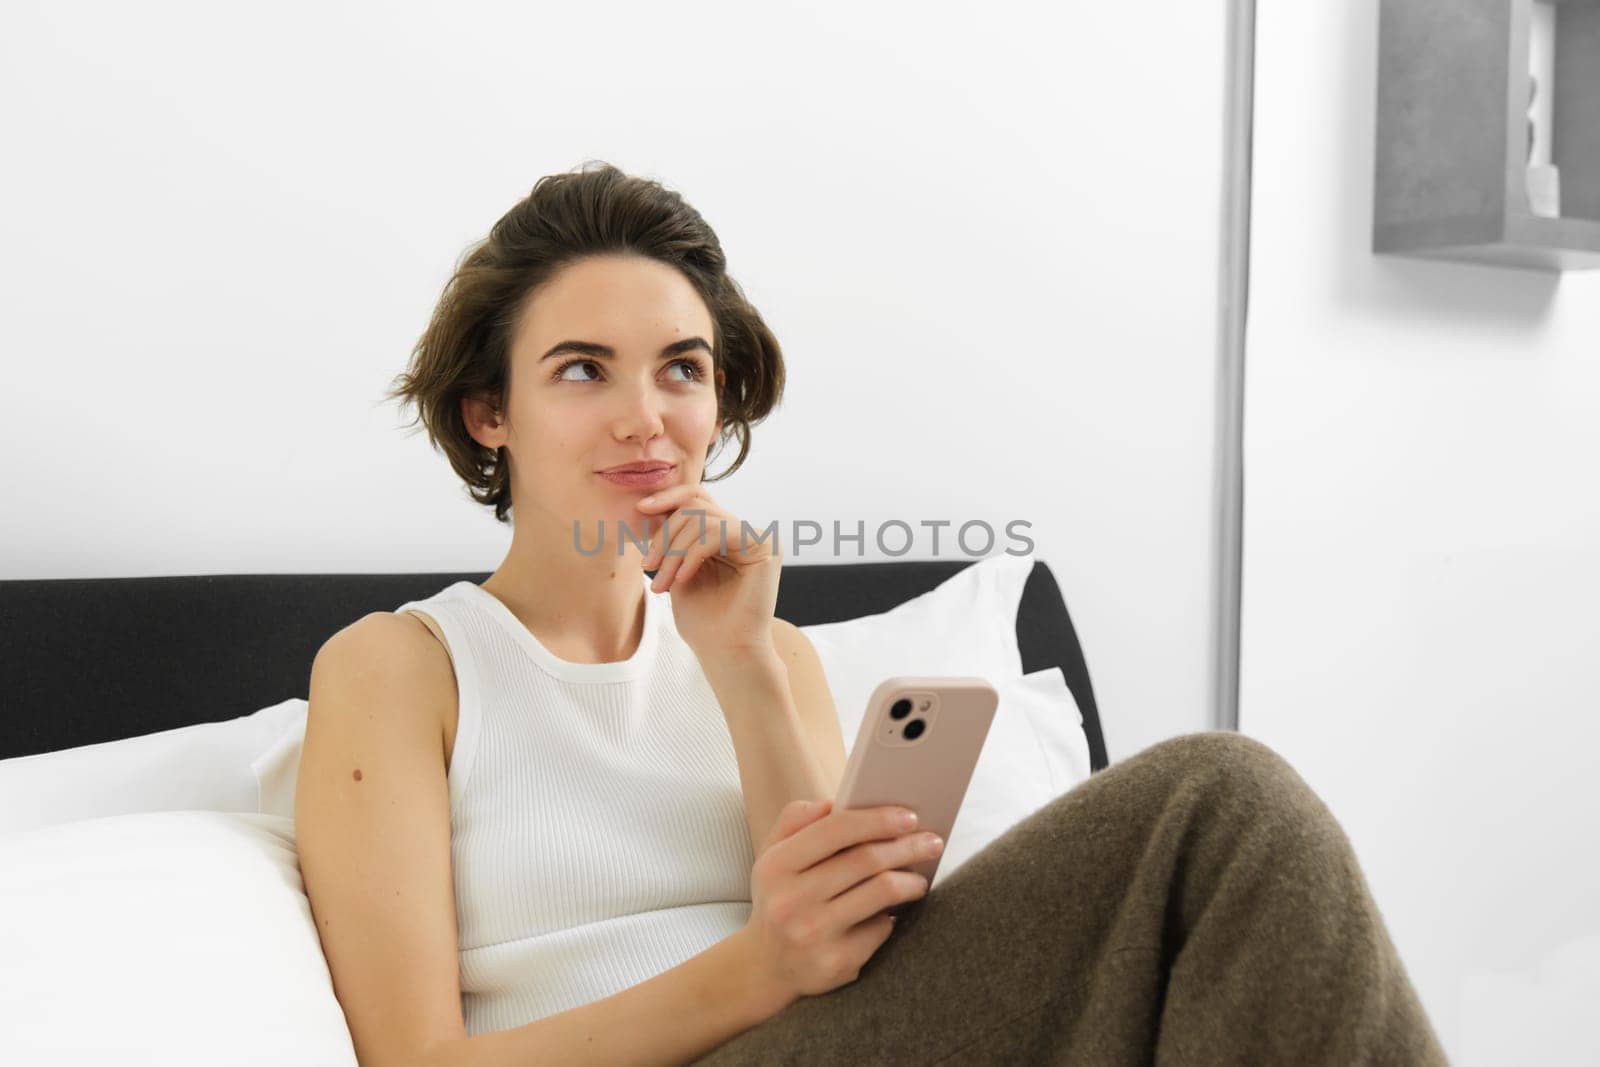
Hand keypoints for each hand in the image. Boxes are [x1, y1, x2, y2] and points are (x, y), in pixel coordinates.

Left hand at [635, 483, 780, 658]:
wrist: (725, 653)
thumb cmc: (703, 622)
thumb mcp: (677, 572)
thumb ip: (672, 539)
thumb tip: (649, 505)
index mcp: (725, 535)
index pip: (697, 497)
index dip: (668, 497)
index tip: (640, 510)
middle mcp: (744, 532)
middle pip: (696, 506)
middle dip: (665, 536)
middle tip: (647, 567)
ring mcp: (758, 536)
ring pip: (703, 519)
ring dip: (673, 551)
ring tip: (661, 583)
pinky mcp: (766, 545)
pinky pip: (718, 532)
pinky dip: (693, 554)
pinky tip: (683, 580)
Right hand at [738, 798, 938, 1012]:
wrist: (765, 967)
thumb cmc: (779, 898)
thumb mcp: (772, 855)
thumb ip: (797, 819)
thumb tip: (835, 803)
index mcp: (777, 865)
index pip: (836, 829)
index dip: (878, 819)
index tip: (910, 816)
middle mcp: (791, 900)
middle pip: (866, 859)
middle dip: (907, 847)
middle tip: (932, 842)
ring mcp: (813, 933)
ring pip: (882, 892)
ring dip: (911, 881)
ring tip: (921, 877)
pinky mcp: (836, 963)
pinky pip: (881, 928)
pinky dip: (892, 917)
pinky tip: (894, 913)